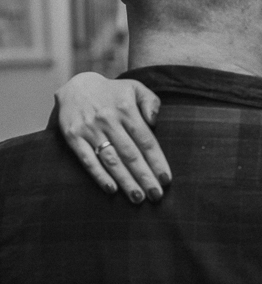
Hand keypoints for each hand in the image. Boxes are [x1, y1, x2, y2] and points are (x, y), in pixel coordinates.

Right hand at [56, 72, 171, 202]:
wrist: (76, 85)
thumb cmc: (114, 92)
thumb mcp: (136, 89)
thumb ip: (151, 102)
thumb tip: (155, 121)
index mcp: (127, 110)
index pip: (146, 140)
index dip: (157, 161)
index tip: (166, 179)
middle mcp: (108, 120)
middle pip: (130, 154)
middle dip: (144, 176)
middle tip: (156, 195)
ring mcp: (90, 129)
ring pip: (111, 160)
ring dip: (125, 180)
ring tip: (138, 197)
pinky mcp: (73, 137)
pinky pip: (87, 160)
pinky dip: (99, 175)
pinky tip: (111, 189)